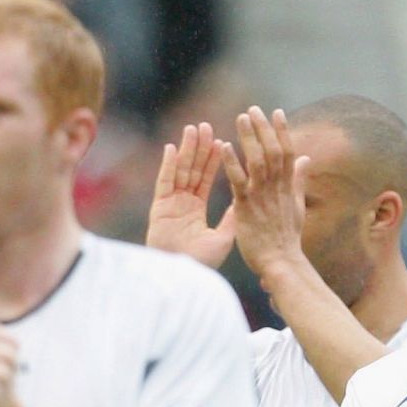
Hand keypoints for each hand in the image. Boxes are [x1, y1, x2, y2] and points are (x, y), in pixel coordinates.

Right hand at [147, 122, 234, 267]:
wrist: (182, 279)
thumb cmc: (202, 264)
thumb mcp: (223, 238)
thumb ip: (233, 217)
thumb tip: (247, 198)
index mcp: (195, 212)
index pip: (204, 180)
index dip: (211, 161)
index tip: (220, 140)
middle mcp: (181, 206)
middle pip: (191, 171)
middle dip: (198, 149)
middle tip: (206, 126)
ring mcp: (169, 206)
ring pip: (178, 172)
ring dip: (185, 150)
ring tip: (193, 129)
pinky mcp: (159, 209)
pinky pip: (164, 183)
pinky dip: (167, 166)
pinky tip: (172, 148)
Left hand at [223, 106, 308, 284]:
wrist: (280, 263)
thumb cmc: (286, 239)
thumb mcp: (297, 207)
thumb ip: (298, 181)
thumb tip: (306, 159)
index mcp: (288, 187)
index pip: (287, 152)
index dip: (282, 131)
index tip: (277, 112)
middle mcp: (277, 188)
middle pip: (272, 151)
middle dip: (263, 128)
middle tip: (253, 109)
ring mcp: (262, 197)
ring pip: (257, 160)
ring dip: (249, 137)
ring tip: (241, 118)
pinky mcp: (246, 207)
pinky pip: (238, 181)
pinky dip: (232, 163)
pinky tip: (224, 146)